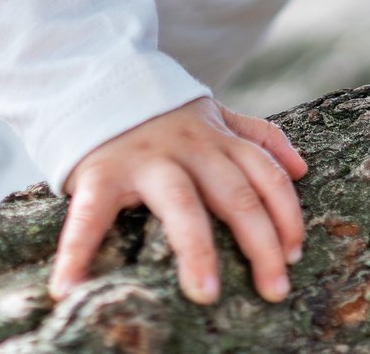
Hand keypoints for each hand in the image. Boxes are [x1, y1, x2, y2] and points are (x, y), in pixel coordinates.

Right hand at [51, 95, 308, 306]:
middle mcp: (188, 146)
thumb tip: (301, 167)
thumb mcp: (210, 113)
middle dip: (261, 245)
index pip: (266, 174)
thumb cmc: (158, 111)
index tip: (295, 254)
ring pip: (181, 203)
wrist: (93, 76)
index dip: (287, 215)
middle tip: (274, 290)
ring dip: (196, 249)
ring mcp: (144, 159)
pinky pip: (91, 215)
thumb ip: (255, 136)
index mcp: (216, 136)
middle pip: (236, 195)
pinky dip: (77, 252)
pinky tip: (68, 286)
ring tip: (205, 293)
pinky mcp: (100, 171)